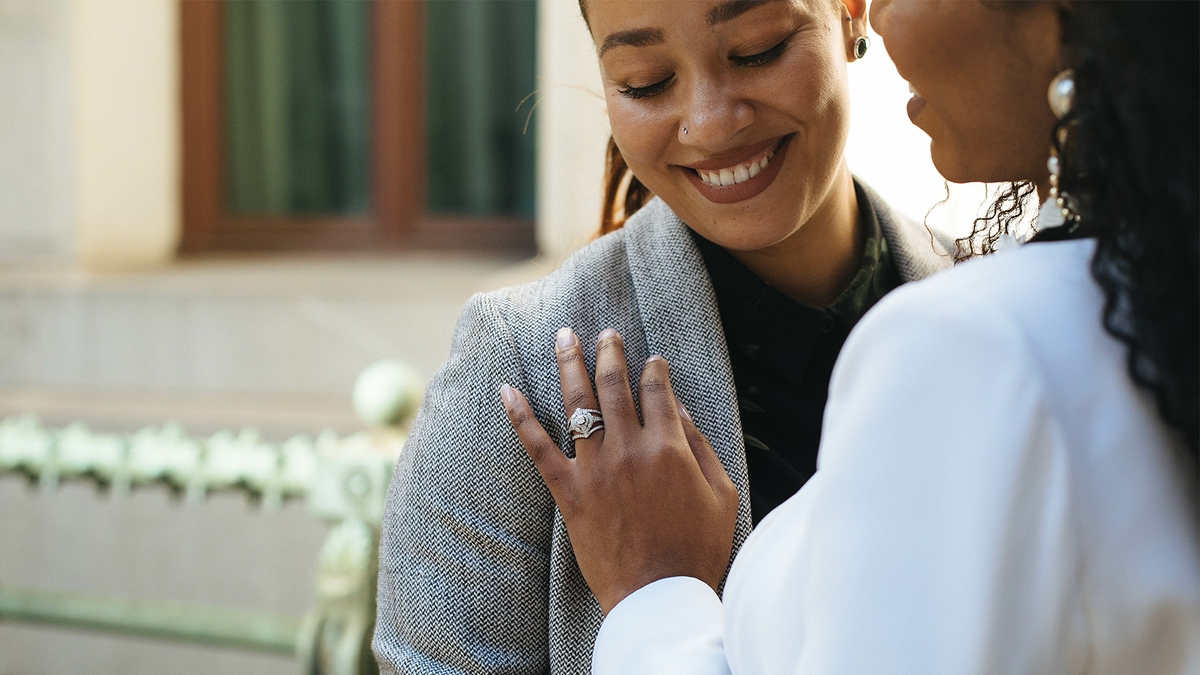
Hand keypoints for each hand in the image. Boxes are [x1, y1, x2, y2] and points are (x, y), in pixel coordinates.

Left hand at [500, 327, 738, 614]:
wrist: (659, 597)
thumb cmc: (698, 550)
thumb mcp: (722, 494)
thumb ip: (701, 447)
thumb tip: (680, 409)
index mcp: (670, 447)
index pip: (657, 389)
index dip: (654, 369)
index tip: (652, 361)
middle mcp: (630, 448)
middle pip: (615, 384)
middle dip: (610, 352)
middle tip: (606, 333)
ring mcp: (595, 469)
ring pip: (579, 403)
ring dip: (570, 363)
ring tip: (565, 336)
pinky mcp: (569, 493)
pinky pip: (538, 447)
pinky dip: (521, 416)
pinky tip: (507, 389)